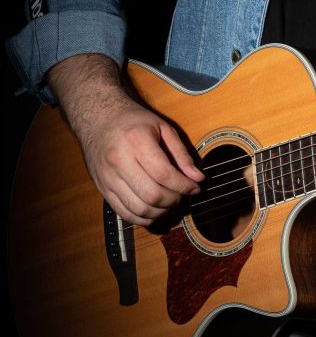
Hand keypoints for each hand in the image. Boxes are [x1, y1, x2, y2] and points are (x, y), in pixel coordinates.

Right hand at [48, 54, 203, 225]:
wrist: (98, 118)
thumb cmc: (133, 121)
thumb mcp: (163, 128)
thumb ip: (181, 154)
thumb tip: (197, 178)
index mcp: (136, 142)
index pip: (164, 174)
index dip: (184, 186)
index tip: (195, 187)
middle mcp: (118, 161)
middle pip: (152, 194)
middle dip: (174, 200)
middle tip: (182, 195)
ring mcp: (108, 177)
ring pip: (138, 208)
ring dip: (160, 212)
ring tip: (170, 202)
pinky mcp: (102, 188)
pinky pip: (123, 213)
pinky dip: (143, 218)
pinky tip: (154, 210)